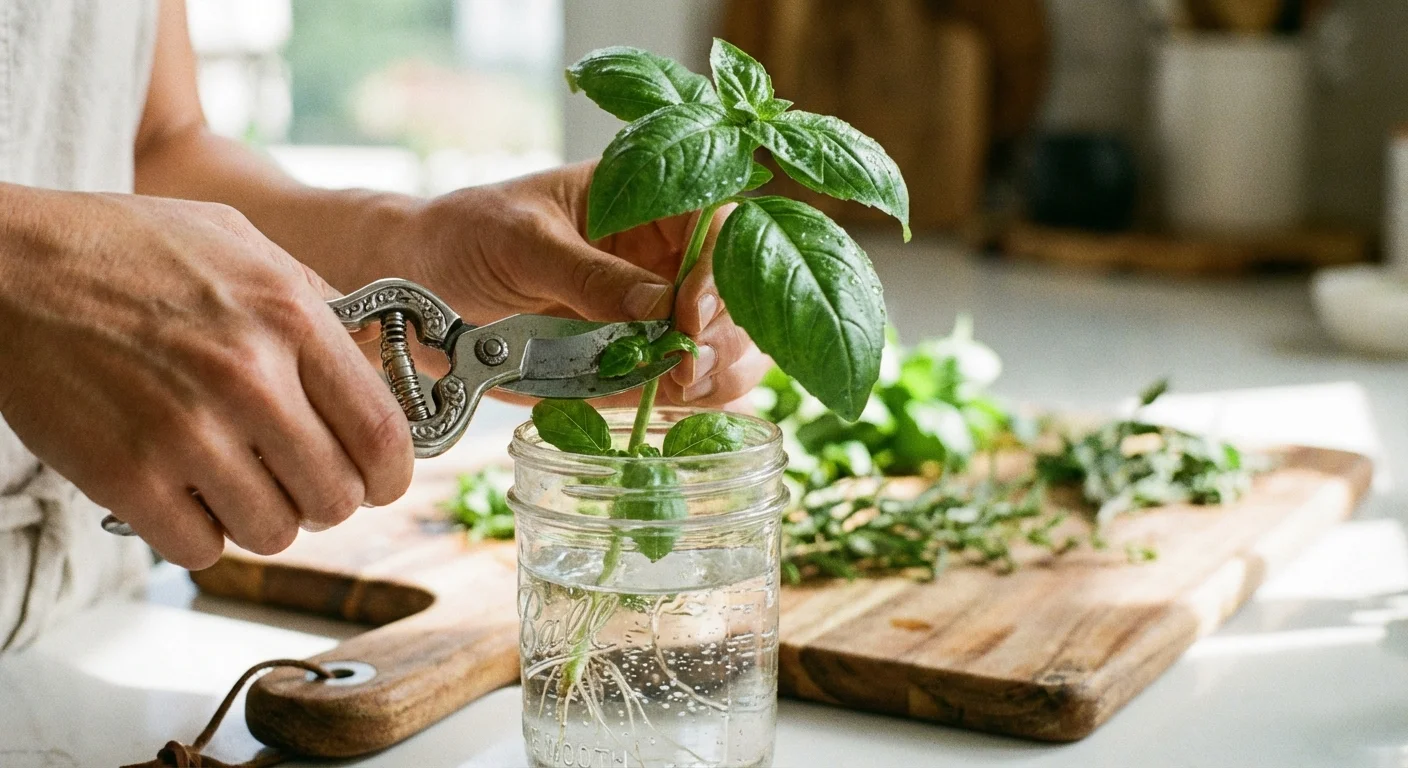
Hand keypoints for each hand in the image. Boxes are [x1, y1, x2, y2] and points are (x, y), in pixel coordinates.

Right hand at [0, 187, 412, 568]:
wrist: (7, 265)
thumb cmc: (125, 248)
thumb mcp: (243, 244)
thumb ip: (315, 301)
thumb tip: (374, 356)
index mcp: (291, 319)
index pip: (384, 435)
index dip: (392, 474)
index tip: (380, 480)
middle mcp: (249, 379)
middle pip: (337, 498)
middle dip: (325, 500)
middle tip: (297, 480)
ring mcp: (186, 432)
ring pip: (274, 533)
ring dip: (261, 517)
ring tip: (234, 480)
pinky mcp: (126, 476)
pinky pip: (201, 548)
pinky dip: (198, 533)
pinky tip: (183, 492)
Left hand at [393, 162, 771, 408]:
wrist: (418, 284)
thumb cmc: (465, 235)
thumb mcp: (520, 241)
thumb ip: (587, 273)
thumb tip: (658, 309)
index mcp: (648, 200)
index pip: (717, 227)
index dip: (721, 272)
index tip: (691, 315)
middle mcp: (665, 258)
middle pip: (738, 294)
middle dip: (727, 332)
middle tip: (690, 365)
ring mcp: (658, 315)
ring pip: (729, 345)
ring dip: (721, 371)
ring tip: (681, 387)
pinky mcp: (639, 364)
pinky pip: (691, 387)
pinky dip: (697, 403)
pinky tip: (676, 404)